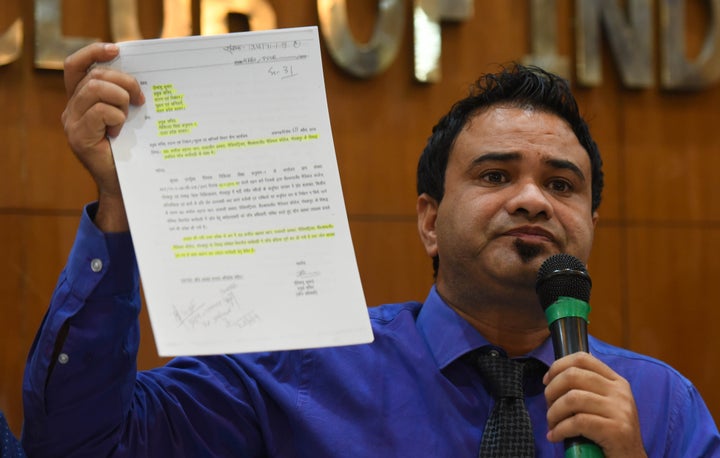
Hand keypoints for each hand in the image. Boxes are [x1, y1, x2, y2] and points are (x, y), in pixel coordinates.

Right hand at [61, 42, 144, 230]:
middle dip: (123, 80)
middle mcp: (72, 110)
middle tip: (140, 99)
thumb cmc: (133, 151)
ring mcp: (72, 123)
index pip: (76, 66)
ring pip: (95, 89)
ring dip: (120, 98)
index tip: (116, 50)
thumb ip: (125, 97)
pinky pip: (100, 111)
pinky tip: (120, 132)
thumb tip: (142, 77)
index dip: (93, 53)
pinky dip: (116, 117)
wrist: (127, 185)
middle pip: (94, 75)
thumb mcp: (129, 117)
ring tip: (129, 116)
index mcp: (82, 101)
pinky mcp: (79, 137)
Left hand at [544, 352, 646, 456]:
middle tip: (549, 408)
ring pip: (572, 399)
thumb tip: (552, 379)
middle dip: (552, 391)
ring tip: (552, 425)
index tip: (546, 381)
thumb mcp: (603, 405)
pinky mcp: (616, 430)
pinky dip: (560, 430)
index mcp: (616, 382)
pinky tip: (556, 436)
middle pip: (573, 375)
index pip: (582, 358)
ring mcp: (620, 410)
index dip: (558, 366)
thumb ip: (586, 389)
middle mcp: (620, 392)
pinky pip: (577, 422)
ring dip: (554, 413)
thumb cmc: (610, 434)